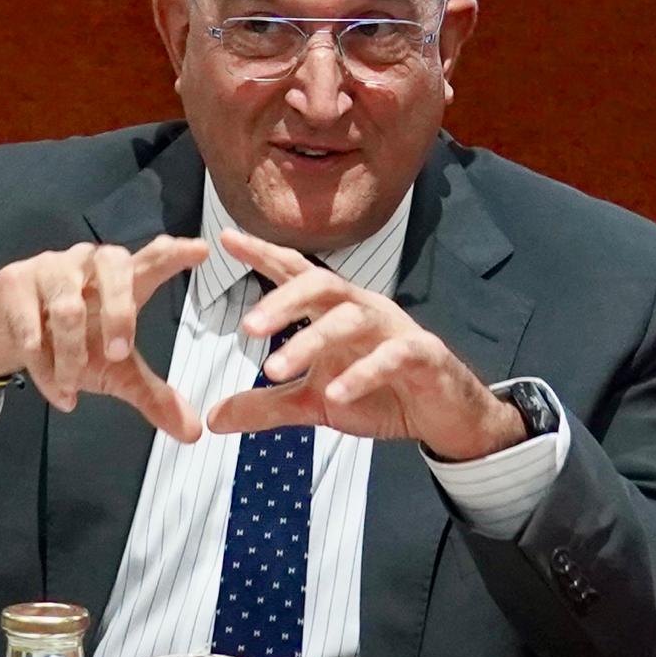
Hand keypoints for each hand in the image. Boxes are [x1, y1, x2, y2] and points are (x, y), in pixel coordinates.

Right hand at [0, 237, 213, 440]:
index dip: (174, 254)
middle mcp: (90, 265)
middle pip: (113, 266)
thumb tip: (193, 433)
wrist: (4, 336)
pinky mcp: (15, 283)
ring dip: (71, 356)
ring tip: (72, 385)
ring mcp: (51, 270)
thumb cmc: (71, 343)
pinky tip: (55, 389)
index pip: (152, 259)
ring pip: (68, 309)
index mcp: (122, 280)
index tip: (201, 251)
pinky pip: (30, 329)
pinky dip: (43, 368)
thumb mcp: (115, 372)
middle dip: (119, 314)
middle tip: (120, 354)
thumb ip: (153, 397)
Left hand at [198, 228, 526, 460]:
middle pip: (321, 284)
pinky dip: (362, 374)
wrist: (443, 416)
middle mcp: (362, 309)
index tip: (226, 238)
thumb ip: (266, 405)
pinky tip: (337, 395)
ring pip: (350, 318)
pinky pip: (391, 357)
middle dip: (283, 301)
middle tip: (247, 327)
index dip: (264, 254)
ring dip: (310, 342)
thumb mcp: (314, 404)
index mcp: (335, 311)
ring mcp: (393, 329)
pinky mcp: (422, 355)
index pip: (296, 274)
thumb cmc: (380, 394)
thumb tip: (213, 418)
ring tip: (275, 370)